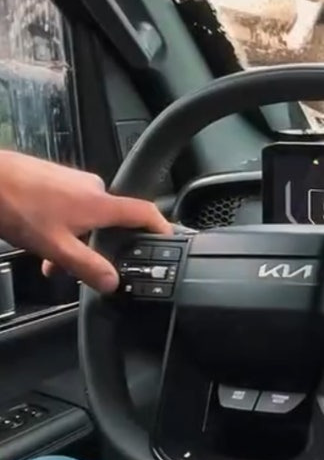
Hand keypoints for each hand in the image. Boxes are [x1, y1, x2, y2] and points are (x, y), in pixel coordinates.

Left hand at [0, 151, 171, 292]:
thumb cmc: (18, 207)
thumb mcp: (55, 246)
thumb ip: (87, 266)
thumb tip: (112, 282)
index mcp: (100, 203)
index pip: (144, 212)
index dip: (161, 227)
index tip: (169, 239)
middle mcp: (92, 187)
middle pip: (110, 221)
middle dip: (98, 247)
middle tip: (79, 269)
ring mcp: (72, 179)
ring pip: (86, 216)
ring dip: (74, 239)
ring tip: (49, 258)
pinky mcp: (55, 177)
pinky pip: (69, 205)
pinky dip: (61, 224)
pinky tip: (39, 236)